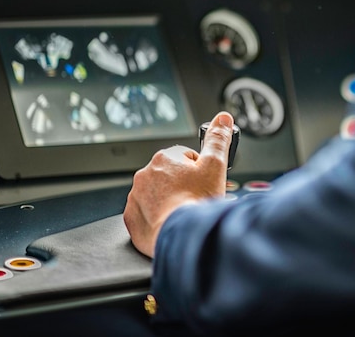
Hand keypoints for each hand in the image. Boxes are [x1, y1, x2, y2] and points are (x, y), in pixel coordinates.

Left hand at [123, 111, 234, 256]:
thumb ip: (218, 139)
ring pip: (158, 195)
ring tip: (185, 213)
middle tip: (197, 199)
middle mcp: (145, 175)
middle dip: (184, 185)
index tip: (204, 183)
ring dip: (171, 201)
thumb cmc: (197, 202)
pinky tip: (172, 223)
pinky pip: (146, 214)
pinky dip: (158, 218)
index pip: (186, 158)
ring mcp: (136, 197)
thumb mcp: (215, 165)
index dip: (199, 171)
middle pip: (171, 176)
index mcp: (164, 158)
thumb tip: (222, 119)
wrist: (182, 236)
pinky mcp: (132, 218)